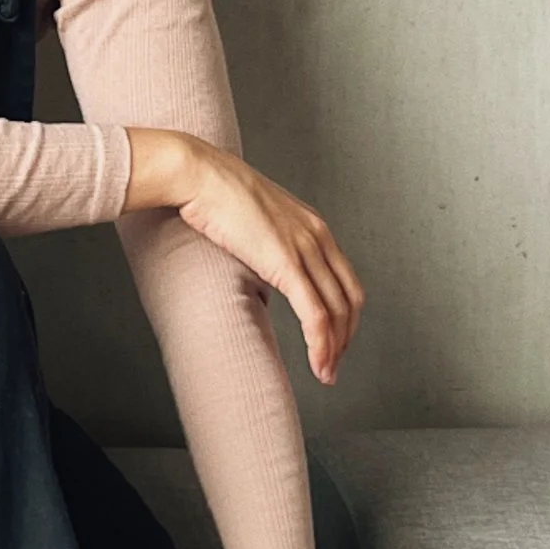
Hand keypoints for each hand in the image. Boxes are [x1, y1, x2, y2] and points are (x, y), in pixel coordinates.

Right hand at [124, 130, 365, 384]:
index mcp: (314, 227)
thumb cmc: (216, 194)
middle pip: (348, 300)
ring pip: (335, 311)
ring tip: (325, 374)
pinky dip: (320, 344)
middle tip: (333, 366)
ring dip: (334, 349)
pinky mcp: (285, 263)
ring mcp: (304, 249)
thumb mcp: (256, 220)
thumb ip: (269, 244)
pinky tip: (317, 363)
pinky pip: (314, 313)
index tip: (335, 341)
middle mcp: (317, 237)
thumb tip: (263, 265)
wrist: (200, 174)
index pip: (346, 282)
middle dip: (344, 339)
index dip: (346, 318)